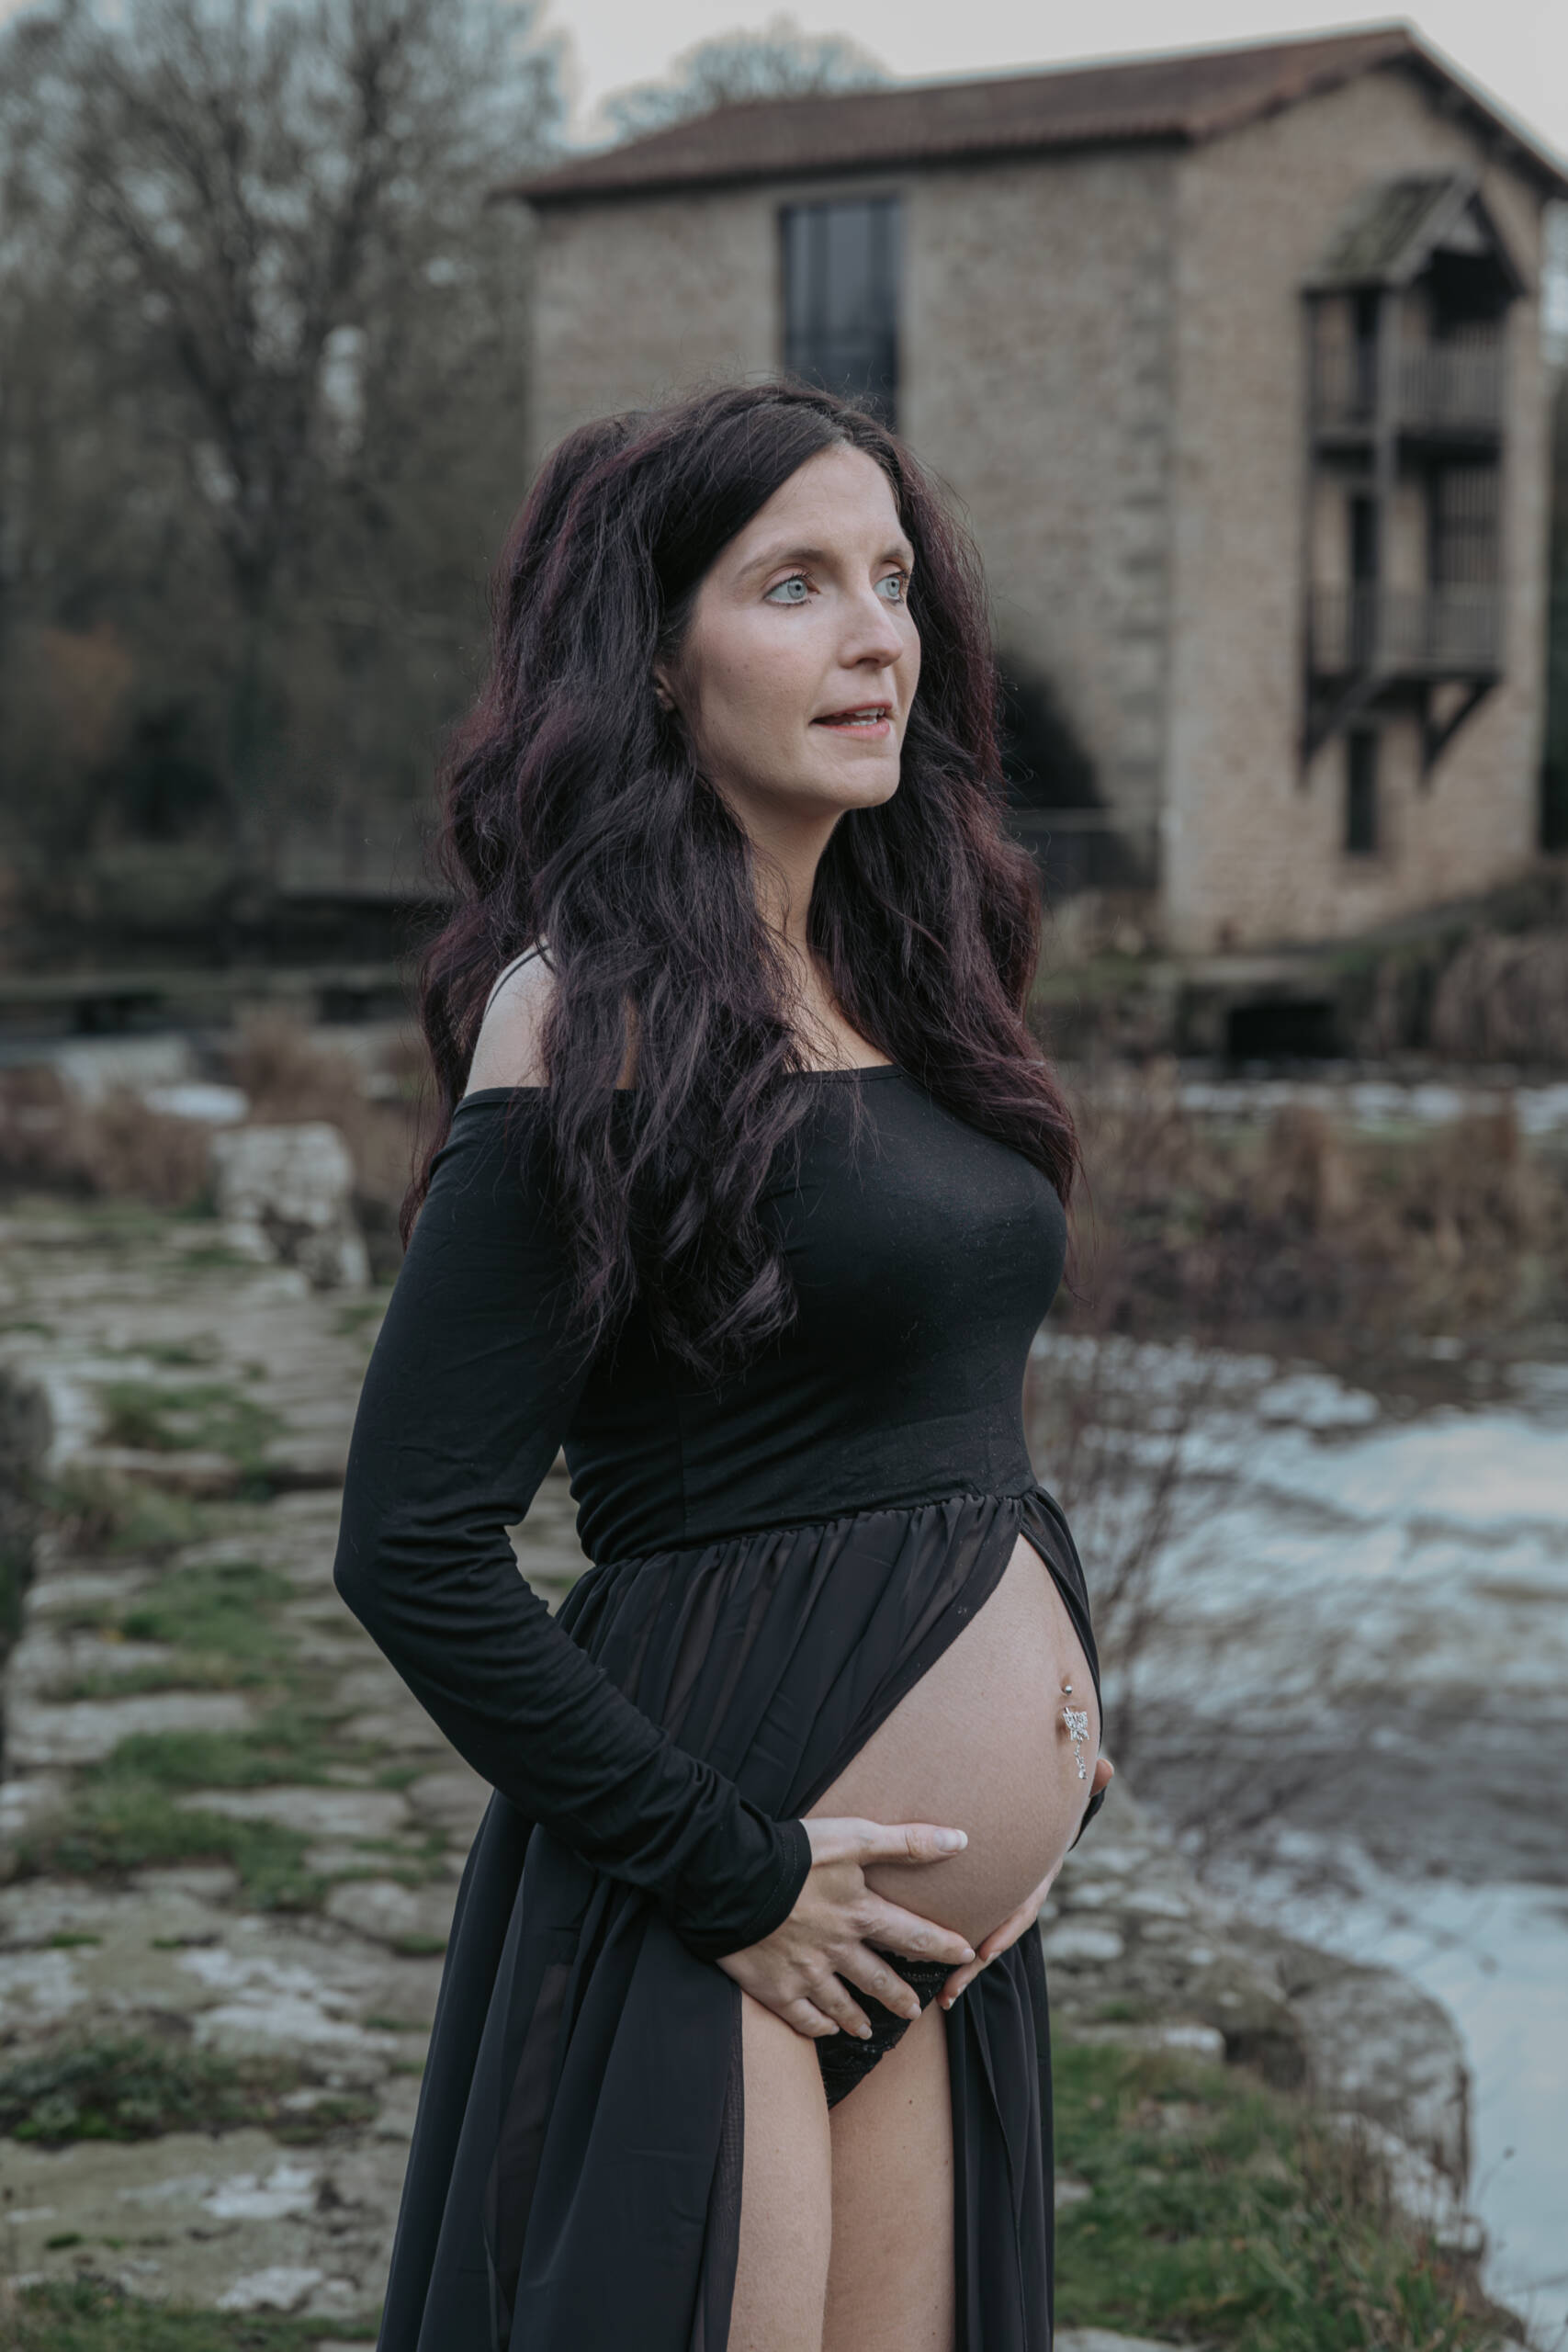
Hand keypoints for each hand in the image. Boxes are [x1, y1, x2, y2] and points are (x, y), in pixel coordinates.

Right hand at [716, 1817, 976, 2040]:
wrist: (732, 1877)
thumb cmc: (794, 1852)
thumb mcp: (855, 1837)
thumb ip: (908, 1842)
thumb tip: (961, 1840)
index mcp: (860, 1914)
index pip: (914, 1936)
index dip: (943, 1947)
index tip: (965, 1955)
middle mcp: (839, 1951)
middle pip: (878, 1979)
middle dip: (898, 1996)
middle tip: (913, 2011)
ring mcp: (807, 1974)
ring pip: (841, 2004)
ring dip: (857, 2018)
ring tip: (867, 2030)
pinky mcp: (775, 1988)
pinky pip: (802, 2017)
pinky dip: (817, 2026)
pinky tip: (824, 2030)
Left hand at [938, 1755, 1114, 2008]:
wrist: (1033, 1823)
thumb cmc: (1046, 1809)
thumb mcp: (1062, 1797)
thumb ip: (1081, 1783)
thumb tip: (1108, 1766)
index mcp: (1035, 1876)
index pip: (1023, 1905)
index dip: (1006, 1928)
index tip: (986, 1949)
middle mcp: (1018, 1896)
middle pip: (998, 1936)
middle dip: (976, 1963)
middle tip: (952, 1985)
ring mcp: (999, 1905)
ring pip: (982, 1944)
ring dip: (963, 1972)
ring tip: (940, 1999)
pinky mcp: (981, 1906)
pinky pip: (968, 1934)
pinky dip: (953, 1958)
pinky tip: (932, 1983)